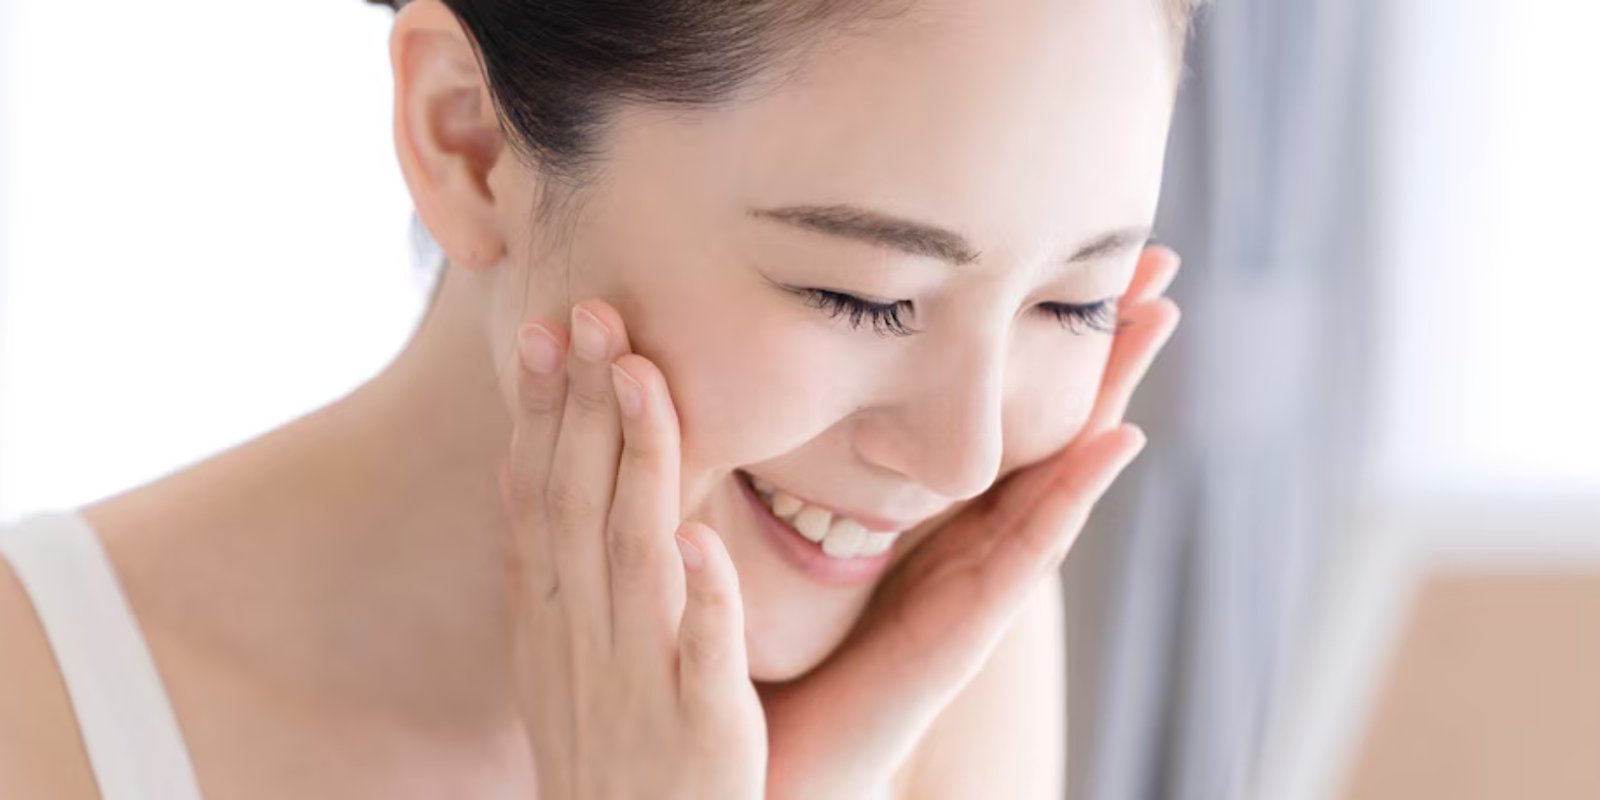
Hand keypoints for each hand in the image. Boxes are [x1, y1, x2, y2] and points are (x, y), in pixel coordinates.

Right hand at [497, 302, 766, 799]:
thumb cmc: (607, 744)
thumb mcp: (556, 652)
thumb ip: (552, 562)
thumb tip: (527, 461)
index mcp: (549, 616)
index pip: (537, 493)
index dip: (539, 410)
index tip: (546, 327)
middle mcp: (582, 638)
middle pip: (576, 504)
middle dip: (582, 405)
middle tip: (596, 310)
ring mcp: (637, 680)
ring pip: (631, 556)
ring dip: (637, 464)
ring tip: (644, 376)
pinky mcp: (700, 727)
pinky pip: (698, 653)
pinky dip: (699, 594)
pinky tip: (700, 535)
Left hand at [757, 245, 1183, 799]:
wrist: (767, 749)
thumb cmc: (771, 638)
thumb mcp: (776, 524)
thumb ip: (786, 460)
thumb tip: (763, 358)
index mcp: (929, 508)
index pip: (998, 404)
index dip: (1039, 332)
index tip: (1075, 245)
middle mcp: (969, 534)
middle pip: (1051, 420)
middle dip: (1101, 341)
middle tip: (1158, 258)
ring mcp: (981, 577)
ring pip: (1062, 467)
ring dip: (1113, 390)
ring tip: (1159, 319)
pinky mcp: (971, 624)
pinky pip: (1032, 548)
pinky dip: (1077, 492)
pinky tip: (1117, 436)